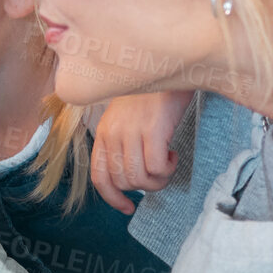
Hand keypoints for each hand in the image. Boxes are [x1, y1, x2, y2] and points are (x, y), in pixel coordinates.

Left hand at [90, 90, 192, 213]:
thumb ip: (122, 143)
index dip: (113, 198)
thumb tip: (130, 177)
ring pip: (140, 178)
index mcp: (103, 132)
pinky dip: (167, 169)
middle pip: (123, 182)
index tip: (128, 207)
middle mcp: (113, 133)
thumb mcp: (125, 117)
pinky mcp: (153, 129)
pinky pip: (156, 168)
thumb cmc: (150, 94)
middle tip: (160, 174)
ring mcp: (131, 131)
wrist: (168, 64)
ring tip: (167, 164)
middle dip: (144, 187)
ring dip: (158, 180)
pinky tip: (173, 155)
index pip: (100, 177)